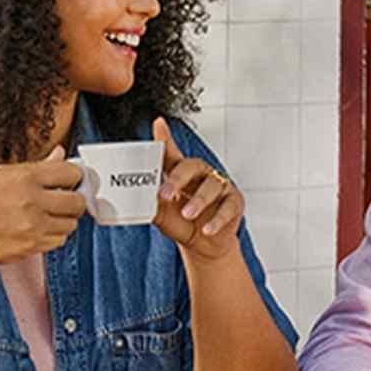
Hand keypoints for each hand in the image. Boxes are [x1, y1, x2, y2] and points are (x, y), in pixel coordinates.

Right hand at [0, 146, 86, 270]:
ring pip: (71, 223)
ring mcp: (33, 225)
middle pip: (78, 201)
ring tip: (47, 216)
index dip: (75, 177)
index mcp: (25, 177)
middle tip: (66, 201)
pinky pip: (60, 240)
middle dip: (75, 201)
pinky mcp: (33, 245)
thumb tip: (61, 153)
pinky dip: (54, 236)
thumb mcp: (3, 175)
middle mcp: (31, 200)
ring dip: (64, 220)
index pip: (71, 172)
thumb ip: (38, 166)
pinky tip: (39, 229)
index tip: (71, 181)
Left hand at [152, 117, 242, 261]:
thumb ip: (151, 205)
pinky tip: (207, 229)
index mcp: (181, 174)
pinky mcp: (235, 202)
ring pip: (211, 186)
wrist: (204, 247)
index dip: (165, 139)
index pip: (171, 155)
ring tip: (187, 214)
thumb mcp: (162, 216)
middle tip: (165, 194)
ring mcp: (220, 187)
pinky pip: (227, 207)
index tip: (158, 124)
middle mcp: (201, 174)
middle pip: (191, 166)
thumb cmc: (183, 224)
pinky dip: (216, 220)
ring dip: (198, 201)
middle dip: (177, 179)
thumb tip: (135, 201)